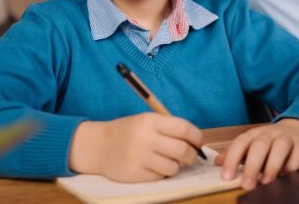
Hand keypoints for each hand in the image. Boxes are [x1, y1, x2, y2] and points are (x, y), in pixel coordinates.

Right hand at [69, 113, 203, 182]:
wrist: (99, 146)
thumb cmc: (128, 132)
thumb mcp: (146, 121)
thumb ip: (169, 128)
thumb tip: (195, 141)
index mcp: (150, 121)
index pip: (184, 129)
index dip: (197, 137)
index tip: (199, 142)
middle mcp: (145, 138)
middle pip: (182, 150)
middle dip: (192, 155)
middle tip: (191, 156)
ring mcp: (140, 157)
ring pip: (173, 167)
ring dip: (177, 166)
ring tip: (170, 162)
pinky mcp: (135, 174)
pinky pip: (160, 177)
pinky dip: (162, 173)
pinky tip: (155, 167)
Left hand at [216, 118, 298, 189]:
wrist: (298, 128)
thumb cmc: (271, 141)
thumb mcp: (251, 143)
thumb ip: (235, 154)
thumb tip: (217, 163)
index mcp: (254, 134)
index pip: (240, 143)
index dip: (232, 159)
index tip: (226, 176)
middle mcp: (270, 134)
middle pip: (259, 145)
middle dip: (252, 166)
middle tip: (246, 185)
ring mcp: (287, 138)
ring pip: (280, 147)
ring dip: (272, 165)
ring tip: (266, 182)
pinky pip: (298, 153)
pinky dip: (292, 165)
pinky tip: (286, 175)